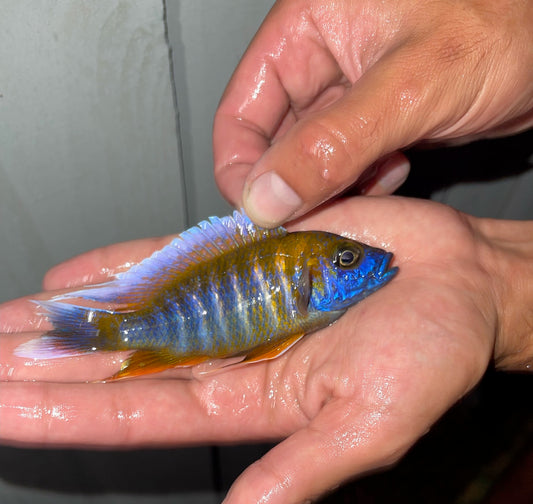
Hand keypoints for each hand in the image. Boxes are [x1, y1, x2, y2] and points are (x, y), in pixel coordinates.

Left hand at [1, 197, 531, 503]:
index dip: (64, 415)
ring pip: (136, 313)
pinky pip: (175, 260)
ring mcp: (236, 303)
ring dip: (72, 318)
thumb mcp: (365, 430)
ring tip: (7, 320)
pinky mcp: (252, 256)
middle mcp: (233, 356)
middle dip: (46, 367)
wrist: (465, 284)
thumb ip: (289, 483)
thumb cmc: (433, 356)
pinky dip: (125, 264)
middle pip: (120, 367)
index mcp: (252, 405)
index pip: (136, 417)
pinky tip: (75, 275)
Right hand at [214, 0, 532, 225]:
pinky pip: (348, 164)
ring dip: (332, 185)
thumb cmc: (507, 21)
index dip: (244, 166)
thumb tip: (267, 194)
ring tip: (370, 180)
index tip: (263, 212)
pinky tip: (393, 172)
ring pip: (312, 158)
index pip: (242, 108)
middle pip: (274, 139)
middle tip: (318, 212)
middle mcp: (325, 58)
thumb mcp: (410, 87)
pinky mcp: (381, 119)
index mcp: (311, 25)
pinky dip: (363, 180)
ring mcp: (353, 92)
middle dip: (294, 182)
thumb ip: (332, 143)